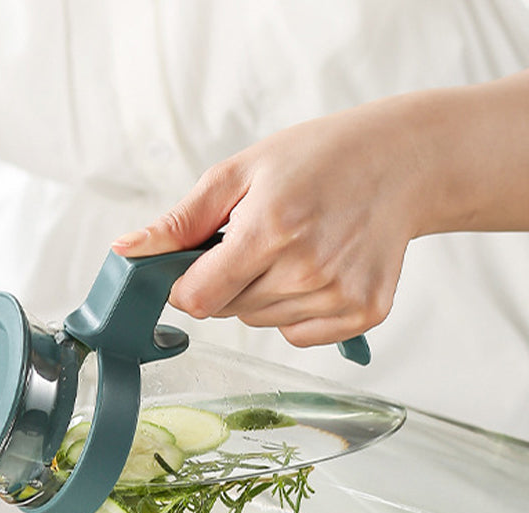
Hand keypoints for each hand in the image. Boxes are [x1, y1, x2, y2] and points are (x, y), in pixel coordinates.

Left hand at [113, 100, 424, 347]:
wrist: (401, 162)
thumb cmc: (318, 160)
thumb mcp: (240, 172)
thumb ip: (180, 221)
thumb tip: (126, 253)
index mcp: (270, 229)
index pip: (197, 298)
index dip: (185, 285)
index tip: (197, 264)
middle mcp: (306, 269)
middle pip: (228, 312)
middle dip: (227, 282)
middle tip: (259, 240)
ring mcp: (339, 295)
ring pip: (261, 324)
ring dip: (262, 296)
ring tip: (295, 249)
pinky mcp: (364, 313)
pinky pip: (300, 337)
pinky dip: (297, 314)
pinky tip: (318, 272)